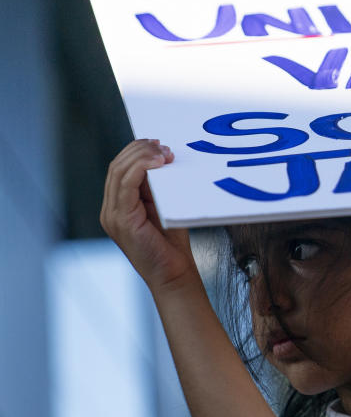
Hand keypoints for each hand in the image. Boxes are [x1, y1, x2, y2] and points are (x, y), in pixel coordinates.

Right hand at [100, 139, 197, 292]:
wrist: (174, 274)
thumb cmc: (172, 244)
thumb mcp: (164, 207)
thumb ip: (158, 188)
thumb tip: (164, 159)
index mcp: (118, 206)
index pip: (120, 169)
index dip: (136, 151)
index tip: (157, 142)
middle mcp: (110, 209)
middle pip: (117, 166)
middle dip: (139, 150)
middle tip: (163, 144)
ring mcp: (112, 215)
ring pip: (119, 171)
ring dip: (142, 156)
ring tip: (164, 152)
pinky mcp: (121, 219)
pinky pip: (126, 184)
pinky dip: (141, 168)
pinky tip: (158, 163)